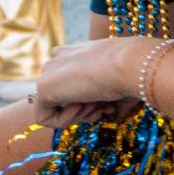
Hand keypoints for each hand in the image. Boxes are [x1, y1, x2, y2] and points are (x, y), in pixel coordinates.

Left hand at [28, 37, 145, 129]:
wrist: (128, 64)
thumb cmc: (131, 74)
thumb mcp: (117, 85)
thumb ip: (107, 98)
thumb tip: (113, 115)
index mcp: (76, 53)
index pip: (74, 85)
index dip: (92, 101)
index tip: (108, 105)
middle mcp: (59, 58)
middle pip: (64, 97)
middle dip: (85, 110)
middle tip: (103, 108)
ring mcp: (49, 71)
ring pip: (55, 107)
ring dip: (77, 115)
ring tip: (94, 105)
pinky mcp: (42, 87)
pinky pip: (43, 117)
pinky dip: (63, 121)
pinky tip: (80, 108)